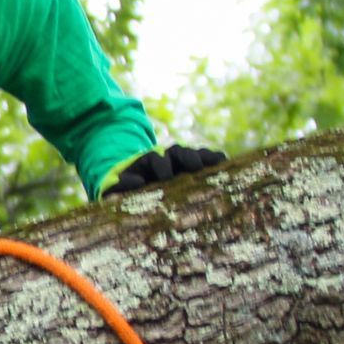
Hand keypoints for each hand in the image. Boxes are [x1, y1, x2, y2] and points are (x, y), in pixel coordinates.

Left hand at [102, 145, 227, 194]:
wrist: (134, 192)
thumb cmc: (123, 191)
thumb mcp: (115, 189)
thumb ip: (120, 185)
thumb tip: (137, 182)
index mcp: (147, 161)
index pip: (157, 158)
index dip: (162, 166)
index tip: (166, 178)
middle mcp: (167, 158)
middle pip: (179, 152)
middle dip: (187, 158)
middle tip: (195, 168)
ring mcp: (182, 162)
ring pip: (195, 154)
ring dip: (205, 158)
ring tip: (217, 165)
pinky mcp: (194, 169)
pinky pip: (207, 160)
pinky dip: (216, 161)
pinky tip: (227, 166)